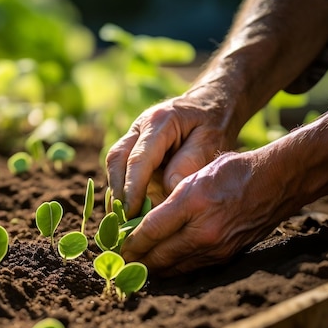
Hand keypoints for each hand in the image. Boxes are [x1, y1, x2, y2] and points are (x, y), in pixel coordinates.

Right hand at [105, 90, 234, 217]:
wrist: (210, 106)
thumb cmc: (213, 124)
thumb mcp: (210, 141)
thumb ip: (190, 163)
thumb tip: (170, 191)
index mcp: (159, 122)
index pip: (138, 159)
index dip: (132, 188)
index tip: (131, 213)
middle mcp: (139, 127)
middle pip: (116, 160)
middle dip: (117, 192)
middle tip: (121, 221)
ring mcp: (133, 136)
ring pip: (114, 164)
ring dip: (115, 192)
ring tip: (119, 220)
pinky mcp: (132, 147)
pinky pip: (120, 169)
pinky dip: (121, 189)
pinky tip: (126, 210)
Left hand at [120, 151, 295, 275]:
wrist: (276, 183)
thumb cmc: (233, 171)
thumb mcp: (196, 175)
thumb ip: (170, 199)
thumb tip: (144, 221)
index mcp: (193, 204)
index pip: (151, 231)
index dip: (131, 242)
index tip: (118, 246)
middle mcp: (204, 231)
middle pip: (159, 255)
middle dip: (137, 261)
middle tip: (120, 262)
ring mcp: (216, 247)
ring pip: (174, 266)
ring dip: (153, 268)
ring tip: (137, 265)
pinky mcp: (225, 256)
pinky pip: (191, 267)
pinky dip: (173, 267)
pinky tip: (163, 265)